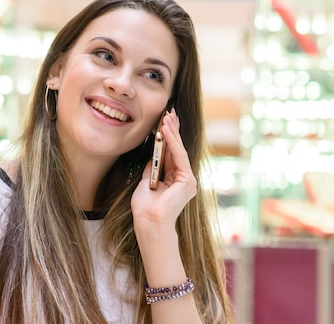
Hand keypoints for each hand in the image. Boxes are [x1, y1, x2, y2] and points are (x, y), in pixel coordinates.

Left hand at [131, 108, 197, 230]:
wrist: (148, 221)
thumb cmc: (145, 207)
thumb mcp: (145, 181)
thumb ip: (152, 168)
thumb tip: (153, 154)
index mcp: (173, 180)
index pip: (171, 154)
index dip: (167, 137)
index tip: (163, 121)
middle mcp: (183, 179)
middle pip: (177, 149)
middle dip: (173, 130)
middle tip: (169, 112)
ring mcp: (187, 180)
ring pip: (178, 150)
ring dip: (172, 132)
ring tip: (167, 117)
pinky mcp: (188, 180)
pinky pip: (179, 156)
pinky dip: (172, 142)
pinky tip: (167, 130)